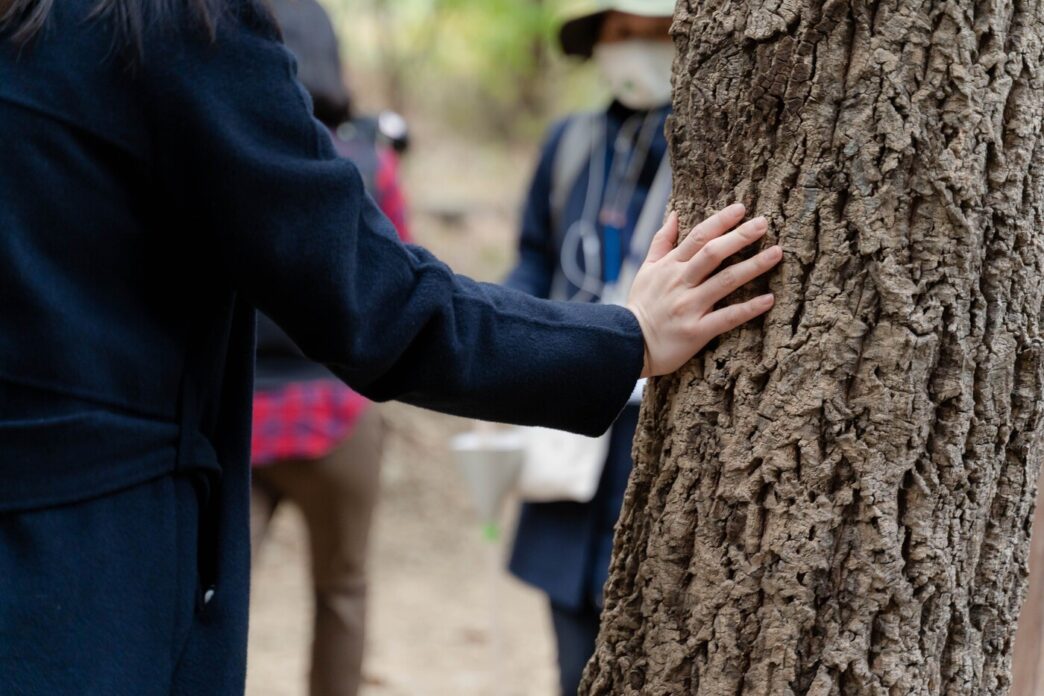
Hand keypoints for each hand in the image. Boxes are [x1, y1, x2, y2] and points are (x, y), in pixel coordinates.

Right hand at [626, 204, 781, 377]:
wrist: (628, 344)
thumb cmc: (641, 305)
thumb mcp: (646, 270)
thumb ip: (661, 242)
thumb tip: (674, 214)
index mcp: (669, 267)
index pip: (697, 237)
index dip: (720, 221)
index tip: (741, 209)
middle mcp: (680, 283)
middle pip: (713, 254)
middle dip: (740, 236)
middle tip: (764, 223)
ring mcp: (689, 307)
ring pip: (725, 281)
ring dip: (753, 266)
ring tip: (776, 253)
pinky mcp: (696, 332)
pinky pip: (727, 317)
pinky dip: (748, 308)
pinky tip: (769, 299)